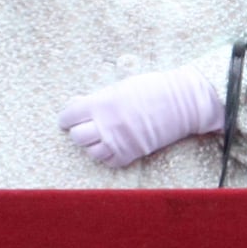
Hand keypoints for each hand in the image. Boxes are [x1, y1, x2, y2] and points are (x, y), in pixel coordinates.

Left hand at [58, 66, 223, 168]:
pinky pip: (109, 161)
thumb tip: (77, 104)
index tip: (68, 117)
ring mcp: (119, 142)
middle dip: (77, 129)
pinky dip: (107, 155)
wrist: (180, 102)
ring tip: (99, 135)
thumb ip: (98, 98)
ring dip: (92, 144)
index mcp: (102, 103)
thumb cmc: (151, 88)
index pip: (70, 115)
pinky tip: (112, 145)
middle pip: (77, 136)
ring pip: (91, 152)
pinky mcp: (131, 154)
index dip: (66, 116)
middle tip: (84, 124)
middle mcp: (107, 125)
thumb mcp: (120, 86)